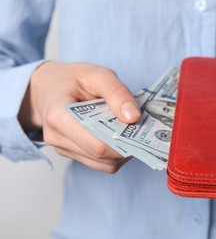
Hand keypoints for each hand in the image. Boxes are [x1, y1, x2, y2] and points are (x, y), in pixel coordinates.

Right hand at [18, 61, 140, 172]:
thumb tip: (134, 117)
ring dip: (124, 150)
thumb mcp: (96, 74)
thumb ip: (116, 91)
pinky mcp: (74, 155)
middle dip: (126, 144)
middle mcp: (57, 138)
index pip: (96, 143)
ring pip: (105, 164)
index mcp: (58, 116)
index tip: (139, 126)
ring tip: (131, 129)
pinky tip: (121, 135)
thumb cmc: (73, 79)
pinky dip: (117, 153)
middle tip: (141, 127)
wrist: (50, 87)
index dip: (122, 140)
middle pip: (102, 155)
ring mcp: (64, 149)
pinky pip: (102, 164)